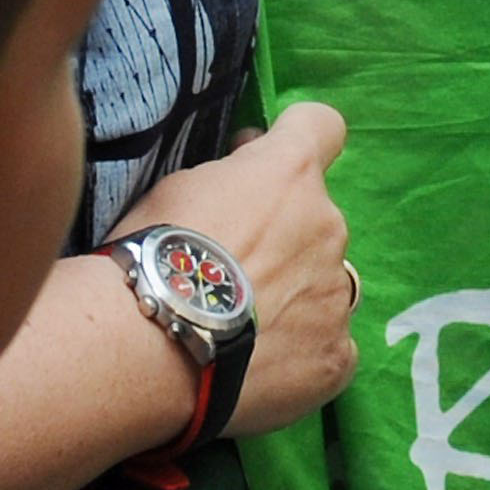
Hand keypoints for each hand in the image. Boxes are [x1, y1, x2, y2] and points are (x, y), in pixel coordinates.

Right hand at [119, 99, 353, 437]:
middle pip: (317, 220)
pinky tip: (261, 362)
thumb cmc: (155, 255)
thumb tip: (251, 166)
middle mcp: (329, 225)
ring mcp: (337, 293)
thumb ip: (231, 175)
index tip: (269, 167)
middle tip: (233, 270)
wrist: (152, 347)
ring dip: (294, 294)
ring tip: (243, 327)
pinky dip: (302, 350)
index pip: (321, 126)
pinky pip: (330, 343)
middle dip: (285, 236)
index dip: (297, 141)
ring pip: (324, 284)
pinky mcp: (336, 353)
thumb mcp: (181, 186)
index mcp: (292, 173)